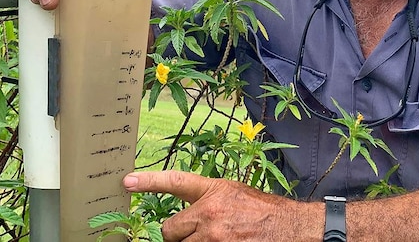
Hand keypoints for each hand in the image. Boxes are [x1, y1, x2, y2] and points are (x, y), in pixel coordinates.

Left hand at [122, 170, 320, 241]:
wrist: (292, 228)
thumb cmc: (265, 211)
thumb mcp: (235, 194)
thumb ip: (209, 200)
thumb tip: (188, 213)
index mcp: (213, 191)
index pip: (175, 181)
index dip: (148, 181)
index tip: (126, 181)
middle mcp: (209, 212)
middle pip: (170, 230)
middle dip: (178, 235)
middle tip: (194, 235)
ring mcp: (213, 237)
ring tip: (217, 238)